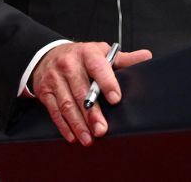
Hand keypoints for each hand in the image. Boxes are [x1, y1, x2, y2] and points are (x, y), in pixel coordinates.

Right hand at [30, 42, 152, 145]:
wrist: (48, 55)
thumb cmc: (80, 57)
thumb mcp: (101, 52)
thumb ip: (123, 59)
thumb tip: (146, 57)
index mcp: (87, 53)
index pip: (98, 67)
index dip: (107, 82)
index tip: (115, 99)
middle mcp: (69, 65)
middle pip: (81, 91)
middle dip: (92, 113)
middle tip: (102, 129)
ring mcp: (55, 78)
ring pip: (67, 104)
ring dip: (78, 124)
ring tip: (89, 138)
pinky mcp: (44, 91)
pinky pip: (54, 111)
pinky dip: (64, 126)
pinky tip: (73, 136)